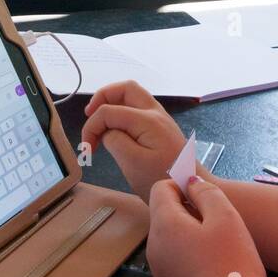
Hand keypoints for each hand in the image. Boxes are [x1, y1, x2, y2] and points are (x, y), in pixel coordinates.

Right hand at [81, 81, 186, 200]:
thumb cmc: (161, 178)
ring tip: (99, 121)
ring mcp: (160, 118)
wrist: (190, 188)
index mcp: (147, 120)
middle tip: (88, 115)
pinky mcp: (160, 127)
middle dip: (102, 97)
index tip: (86, 149)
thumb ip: (114, 140)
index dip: (92, 126)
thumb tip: (106, 131)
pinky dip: (122, 112)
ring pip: (132, 95)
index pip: (109, 111)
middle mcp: (155, 112)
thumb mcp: (132, 163)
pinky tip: (115, 128)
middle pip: (125, 88)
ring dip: (112, 103)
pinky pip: (138, 108)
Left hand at [146, 176, 269, 276]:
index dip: (183, 186)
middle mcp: (153, 248)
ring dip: (191, 238)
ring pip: (170, 242)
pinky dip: (190, 262)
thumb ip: (206, 193)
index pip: (161, 188)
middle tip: (220, 227)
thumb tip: (190, 183)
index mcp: (164, 225)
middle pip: (165, 216)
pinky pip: (175, 266)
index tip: (207, 199)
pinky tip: (214, 274)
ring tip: (220, 252)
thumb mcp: (227, 219)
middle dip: (189, 214)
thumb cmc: (232, 265)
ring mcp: (158, 274)